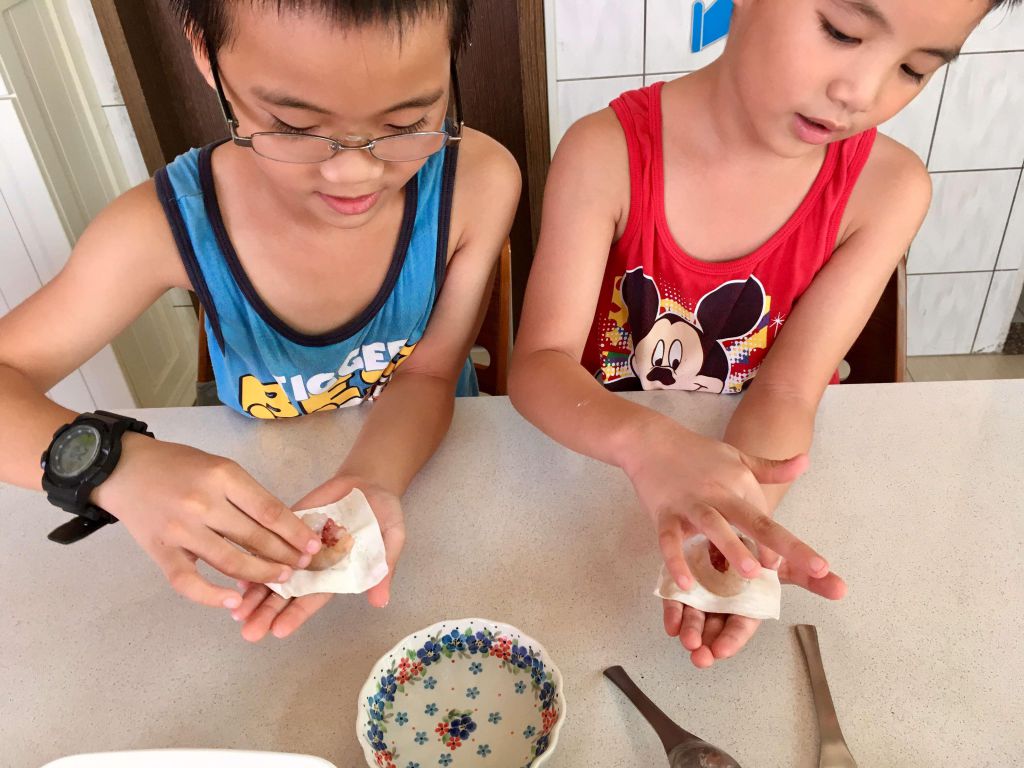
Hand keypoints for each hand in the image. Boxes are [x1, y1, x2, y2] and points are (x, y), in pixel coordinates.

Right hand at [93, 434, 320, 608]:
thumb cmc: (177, 464)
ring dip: (260, 574)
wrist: (122, 468)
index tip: (313, 545)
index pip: (269, 510)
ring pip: (230, 561)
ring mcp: (181, 530)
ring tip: (281, 579)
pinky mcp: (160, 551)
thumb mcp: (218, 467)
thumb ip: (245, 494)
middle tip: (303, 566)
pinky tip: (234, 600)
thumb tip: (279, 526)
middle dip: (285, 555)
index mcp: (223, 476)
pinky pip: (188, 581)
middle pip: (255, 537)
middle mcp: (204, 503)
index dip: (295, 532)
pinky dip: (211, 595)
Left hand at [229, 475, 405, 641]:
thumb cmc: (384, 515)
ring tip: (235, 611)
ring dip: (254, 591)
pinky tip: (235, 572)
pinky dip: (252, 558)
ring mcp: (297, 546)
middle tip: (248, 631)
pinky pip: (266, 542)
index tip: (278, 631)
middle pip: (287, 592)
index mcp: (336, 574)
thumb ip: (384, 569)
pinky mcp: (288, 524)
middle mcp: (313, 565)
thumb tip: (381, 601)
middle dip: (267, 612)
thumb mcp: (392, 541)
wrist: (369, 482)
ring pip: (272, 571)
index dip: (296, 614)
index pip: (313, 598)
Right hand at [623, 417, 829, 590]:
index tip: (803, 566)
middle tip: (818, 569)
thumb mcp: (738, 457)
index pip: (766, 517)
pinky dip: (676, 561)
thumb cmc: (697, 453)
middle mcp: (718, 493)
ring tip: (751, 572)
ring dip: (732, 548)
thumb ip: (771, 468)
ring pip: (714, 526)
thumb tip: (806, 463)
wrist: (650, 440)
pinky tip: (686, 584)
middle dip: (784, 545)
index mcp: (740, 483)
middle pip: (755, 521)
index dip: (784, 544)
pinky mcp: (664, 513)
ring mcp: (690, 503)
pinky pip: (670, 539)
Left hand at [662, 546, 846, 667]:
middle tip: (699, 657)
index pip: (741, 625)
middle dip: (708, 644)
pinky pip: (675, 600)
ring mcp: (700, 594)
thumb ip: (809, 575)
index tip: (723, 651)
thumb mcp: (784, 558)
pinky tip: (670, 625)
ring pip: (694, 617)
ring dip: (690, 631)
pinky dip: (672, 613)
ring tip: (685, 641)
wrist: (733, 519)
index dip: (733, 638)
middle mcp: (723, 602)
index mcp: (747, 602)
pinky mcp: (680, 582)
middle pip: (715, 626)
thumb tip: (843, 588)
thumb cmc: (758, 548)